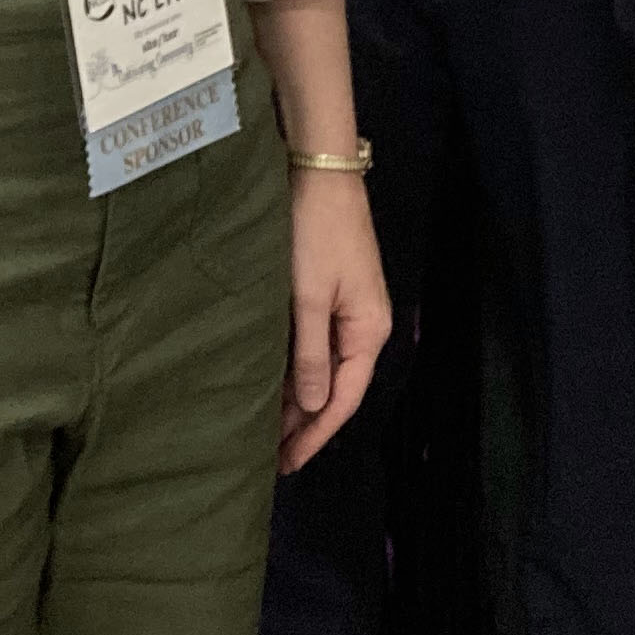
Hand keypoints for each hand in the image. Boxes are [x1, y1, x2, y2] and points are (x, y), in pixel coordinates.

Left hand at [278, 167, 387, 472]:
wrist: (320, 171)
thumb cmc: (315, 234)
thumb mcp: (309, 299)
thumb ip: (309, 356)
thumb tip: (311, 406)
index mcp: (368, 331)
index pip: (344, 398)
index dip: (316, 433)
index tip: (289, 463)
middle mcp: (364, 326)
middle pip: (336, 387)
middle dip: (305, 423)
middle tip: (271, 458)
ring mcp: (349, 309)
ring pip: (323, 367)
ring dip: (297, 398)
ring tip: (266, 430)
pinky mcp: (330, 293)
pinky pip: (315, 345)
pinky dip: (295, 369)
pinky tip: (273, 383)